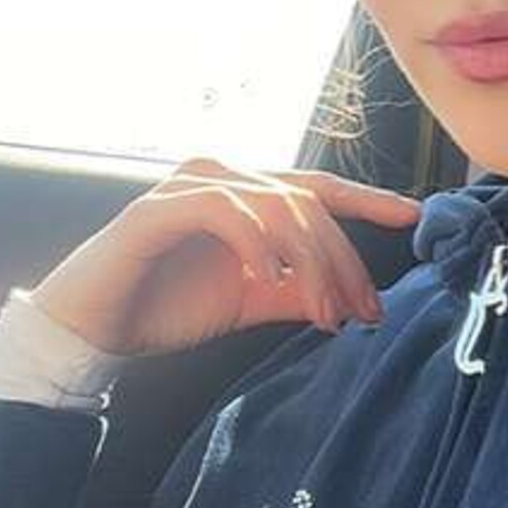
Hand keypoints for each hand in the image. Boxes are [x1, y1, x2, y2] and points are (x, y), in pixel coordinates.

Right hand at [27, 156, 422, 354]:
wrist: (92, 331)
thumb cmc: (168, 306)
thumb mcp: (251, 300)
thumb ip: (299, 290)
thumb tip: (354, 298)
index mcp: (245, 192)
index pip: (317, 189)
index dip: (368, 199)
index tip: (415, 216)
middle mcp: (222, 176)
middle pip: (307, 203)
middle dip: (344, 259)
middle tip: (365, 312)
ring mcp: (189, 186)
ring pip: (276, 204)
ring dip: (311, 261)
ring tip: (325, 312)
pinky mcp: (159, 208)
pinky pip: (226, 212)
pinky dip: (258, 244)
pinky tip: (271, 277)